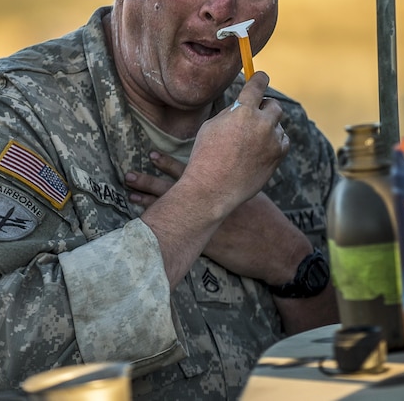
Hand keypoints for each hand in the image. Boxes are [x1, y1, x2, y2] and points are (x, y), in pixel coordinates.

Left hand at [128, 152, 309, 284]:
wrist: (275, 248)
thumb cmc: (266, 219)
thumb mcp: (253, 191)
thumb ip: (238, 177)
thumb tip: (227, 164)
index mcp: (221, 188)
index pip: (190, 172)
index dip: (168, 164)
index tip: (151, 154)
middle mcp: (210, 204)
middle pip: (174, 191)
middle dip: (150, 183)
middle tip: (128, 175)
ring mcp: (207, 224)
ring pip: (173, 212)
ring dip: (150, 204)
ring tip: (130, 196)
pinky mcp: (206, 244)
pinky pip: (178, 234)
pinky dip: (161, 229)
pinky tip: (144, 229)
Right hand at [179, 71, 290, 211]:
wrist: (212, 189)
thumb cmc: (205, 156)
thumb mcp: (211, 126)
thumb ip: (231, 112)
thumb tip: (244, 105)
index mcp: (243, 111)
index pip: (257, 85)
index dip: (259, 79)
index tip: (261, 76)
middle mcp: (262, 123)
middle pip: (273, 105)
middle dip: (265, 107)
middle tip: (257, 113)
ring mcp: (272, 141)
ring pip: (278, 125)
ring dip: (268, 127)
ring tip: (251, 140)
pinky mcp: (278, 156)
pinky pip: (282, 142)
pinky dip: (274, 142)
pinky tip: (260, 149)